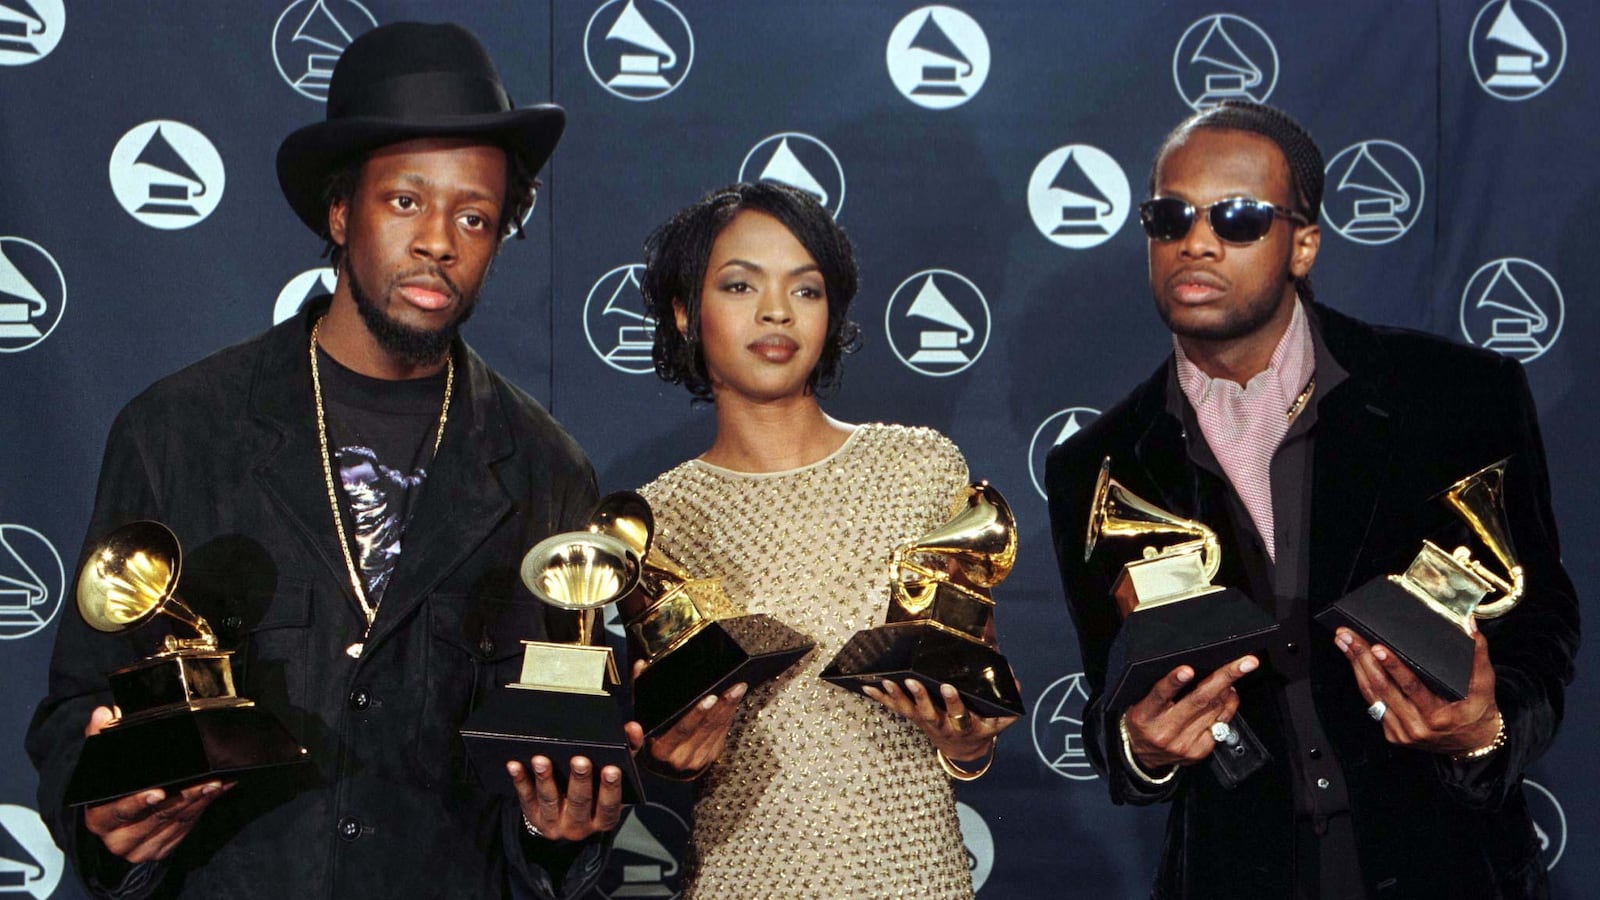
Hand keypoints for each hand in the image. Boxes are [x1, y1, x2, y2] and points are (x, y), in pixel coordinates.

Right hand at [82, 706, 232, 862]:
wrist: (113, 826)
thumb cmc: (109, 791)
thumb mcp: (99, 767)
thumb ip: (99, 739)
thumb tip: (104, 713)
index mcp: (99, 819)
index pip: (117, 811)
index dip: (137, 802)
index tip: (159, 791)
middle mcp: (118, 838)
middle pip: (156, 817)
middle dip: (184, 798)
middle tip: (207, 782)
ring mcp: (141, 846)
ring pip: (176, 822)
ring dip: (200, 801)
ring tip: (218, 782)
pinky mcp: (162, 848)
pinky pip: (187, 826)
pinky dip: (204, 806)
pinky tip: (219, 790)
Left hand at [507, 726, 643, 842]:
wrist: (567, 822)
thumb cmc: (595, 793)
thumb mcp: (613, 779)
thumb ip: (627, 752)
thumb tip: (632, 728)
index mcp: (603, 817)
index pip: (609, 806)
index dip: (610, 789)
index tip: (611, 769)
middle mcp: (579, 825)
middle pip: (580, 803)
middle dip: (580, 781)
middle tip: (579, 760)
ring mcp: (554, 822)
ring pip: (550, 801)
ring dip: (545, 779)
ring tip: (542, 760)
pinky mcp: (533, 816)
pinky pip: (525, 798)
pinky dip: (520, 780)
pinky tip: (515, 765)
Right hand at [637, 671, 746, 778]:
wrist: (661, 771)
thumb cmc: (649, 739)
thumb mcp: (640, 721)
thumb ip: (637, 694)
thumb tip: (639, 666)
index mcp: (661, 749)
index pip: (682, 729)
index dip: (697, 714)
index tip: (709, 698)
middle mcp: (679, 758)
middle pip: (704, 727)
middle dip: (721, 705)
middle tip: (732, 688)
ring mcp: (696, 760)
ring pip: (716, 730)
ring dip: (729, 709)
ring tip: (737, 689)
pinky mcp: (709, 759)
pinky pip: (721, 735)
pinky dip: (728, 717)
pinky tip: (733, 703)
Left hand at [862, 679, 1016, 762]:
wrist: (963, 748)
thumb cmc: (981, 727)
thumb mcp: (999, 721)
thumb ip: (1008, 705)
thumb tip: (1013, 679)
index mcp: (964, 725)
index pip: (959, 713)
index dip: (953, 702)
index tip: (949, 686)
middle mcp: (942, 725)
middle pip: (929, 713)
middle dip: (920, 698)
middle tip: (912, 681)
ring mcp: (925, 722)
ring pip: (909, 710)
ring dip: (897, 695)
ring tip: (886, 680)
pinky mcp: (913, 717)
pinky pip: (895, 707)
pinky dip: (881, 697)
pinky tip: (867, 685)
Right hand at [1123, 656, 1257, 770]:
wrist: (1141, 756)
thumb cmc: (1143, 722)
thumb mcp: (1139, 703)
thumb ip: (1159, 690)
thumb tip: (1190, 670)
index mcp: (1145, 716)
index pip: (1159, 695)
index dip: (1174, 681)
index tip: (1187, 670)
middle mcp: (1165, 731)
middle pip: (1199, 700)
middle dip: (1225, 677)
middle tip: (1245, 663)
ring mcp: (1184, 743)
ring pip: (1215, 710)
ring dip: (1229, 689)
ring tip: (1235, 673)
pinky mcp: (1198, 751)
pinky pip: (1221, 725)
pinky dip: (1228, 706)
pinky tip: (1228, 696)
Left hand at [1335, 627, 1499, 754]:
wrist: (1474, 744)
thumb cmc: (1478, 712)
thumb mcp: (1485, 685)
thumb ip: (1477, 656)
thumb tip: (1469, 626)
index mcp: (1438, 716)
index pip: (1411, 687)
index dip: (1393, 667)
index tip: (1377, 647)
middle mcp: (1416, 726)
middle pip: (1382, 688)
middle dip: (1361, 658)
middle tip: (1348, 635)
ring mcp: (1401, 732)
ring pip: (1372, 694)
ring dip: (1355, 665)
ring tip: (1344, 642)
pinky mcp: (1392, 733)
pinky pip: (1373, 703)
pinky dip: (1363, 680)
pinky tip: (1354, 661)